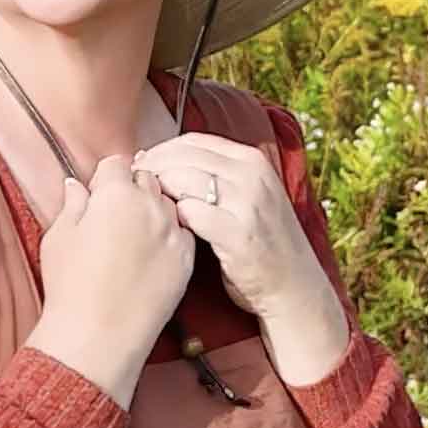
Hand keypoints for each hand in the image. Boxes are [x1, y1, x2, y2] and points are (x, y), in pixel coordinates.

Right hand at [37, 153, 193, 355]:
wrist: (99, 335)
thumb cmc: (70, 287)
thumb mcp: (59, 237)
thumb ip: (73, 204)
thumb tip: (76, 185)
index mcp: (116, 193)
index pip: (117, 164)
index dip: (105, 179)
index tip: (98, 196)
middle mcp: (150, 205)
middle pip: (147, 178)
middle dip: (132, 188)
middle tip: (115, 215)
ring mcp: (172, 231)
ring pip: (168, 203)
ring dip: (153, 210)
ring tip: (133, 237)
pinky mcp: (187, 258)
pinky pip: (182, 232)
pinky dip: (170, 236)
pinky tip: (150, 255)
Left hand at [129, 131, 321, 319]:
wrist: (294, 285)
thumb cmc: (262, 242)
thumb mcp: (249, 196)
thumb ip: (217, 176)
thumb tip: (165, 161)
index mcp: (252, 160)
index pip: (193, 141)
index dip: (160, 151)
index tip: (141, 167)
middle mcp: (252, 175)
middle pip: (183, 156)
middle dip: (152, 168)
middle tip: (132, 186)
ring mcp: (248, 203)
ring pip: (184, 180)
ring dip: (158, 193)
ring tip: (145, 209)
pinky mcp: (239, 234)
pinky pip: (191, 214)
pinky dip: (174, 219)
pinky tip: (167, 230)